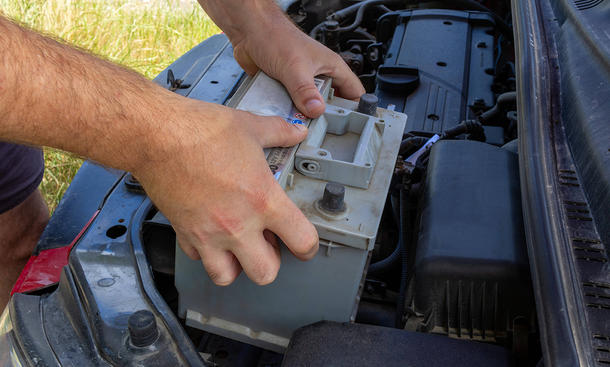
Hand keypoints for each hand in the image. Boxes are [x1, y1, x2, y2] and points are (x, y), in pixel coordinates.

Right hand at [134, 101, 318, 284]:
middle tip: (268, 243)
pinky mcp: (183, 233)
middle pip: (266, 273)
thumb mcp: (250, 126)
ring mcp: (208, 233)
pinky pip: (197, 258)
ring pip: (227, 276)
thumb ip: (279, 132)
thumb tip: (296, 130)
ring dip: (236, 265)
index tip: (303, 244)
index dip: (308, 246)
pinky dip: (205, 252)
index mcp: (263, 200)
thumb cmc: (200, 130)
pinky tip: (210, 232)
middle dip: (271, 261)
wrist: (157, 135)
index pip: (301, 241)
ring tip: (239, 246)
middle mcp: (238, 224)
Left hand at [231, 20, 364, 117]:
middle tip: (321, 129)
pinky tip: (284, 119)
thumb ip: (305, 91)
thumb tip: (316, 110)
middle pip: (331, 104)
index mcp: (331, 67)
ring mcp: (302, 84)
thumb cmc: (276, 36)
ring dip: (304, 116)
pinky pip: (291, 106)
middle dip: (326, 117)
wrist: (249, 32)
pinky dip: (288, 113)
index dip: (357, 110)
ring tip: (302, 127)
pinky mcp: (286, 89)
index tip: (351, 127)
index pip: (355, 92)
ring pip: (309, 107)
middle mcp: (319, 76)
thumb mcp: (295, 67)